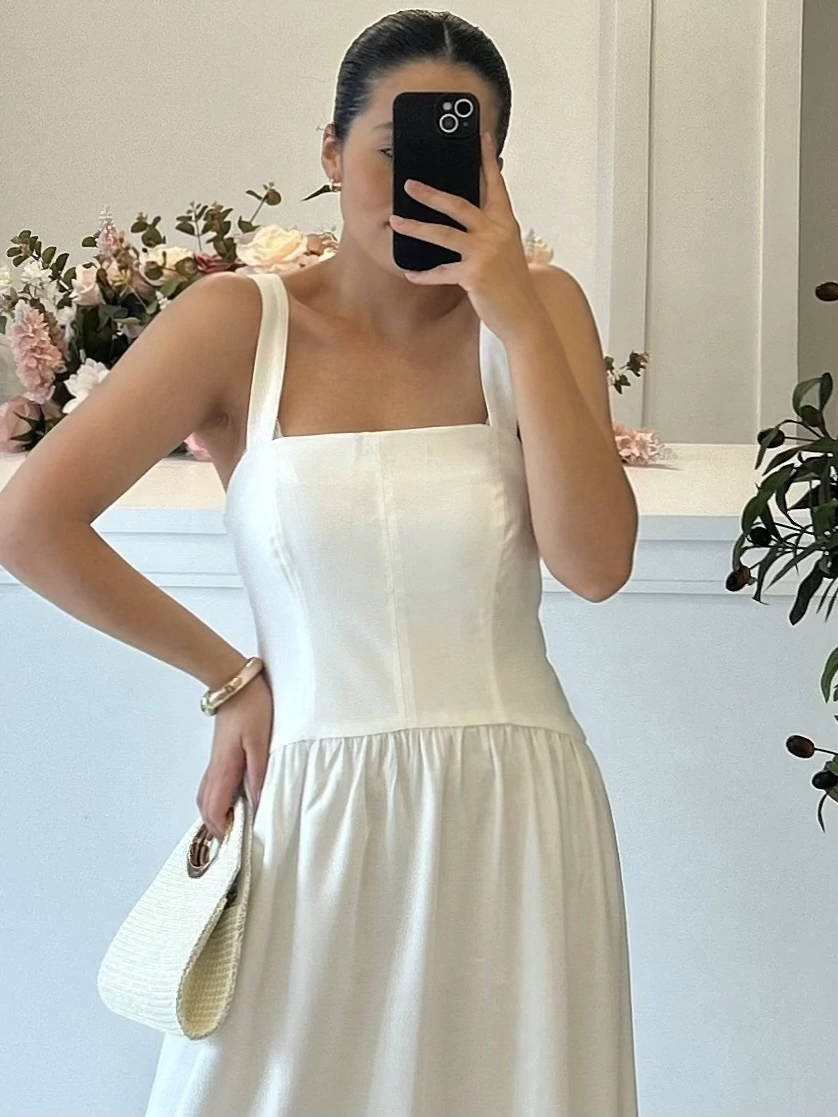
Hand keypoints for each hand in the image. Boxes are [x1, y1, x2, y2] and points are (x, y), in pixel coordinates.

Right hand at [195, 672, 273, 839]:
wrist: (233, 683)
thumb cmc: (250, 707)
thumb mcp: (261, 741)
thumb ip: (259, 773)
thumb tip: (257, 803)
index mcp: (224, 770)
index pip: (215, 812)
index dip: (224, 832)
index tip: (239, 843)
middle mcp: (215, 770)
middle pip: (207, 810)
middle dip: (219, 829)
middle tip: (238, 840)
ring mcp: (214, 763)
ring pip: (208, 799)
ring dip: (218, 815)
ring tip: (238, 825)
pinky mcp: (220, 755)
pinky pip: (213, 786)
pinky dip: (220, 800)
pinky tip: (236, 800)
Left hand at [387, 131, 541, 342]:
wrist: (524, 314)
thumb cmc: (511, 282)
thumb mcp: (506, 248)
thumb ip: (491, 228)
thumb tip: (469, 215)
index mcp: (505, 222)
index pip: (495, 184)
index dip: (486, 159)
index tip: (480, 136)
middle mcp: (496, 232)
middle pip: (458, 204)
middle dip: (431, 194)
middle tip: (409, 184)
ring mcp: (484, 253)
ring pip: (443, 234)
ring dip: (416, 227)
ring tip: (396, 221)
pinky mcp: (474, 275)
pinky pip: (441, 272)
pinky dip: (423, 274)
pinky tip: (409, 273)